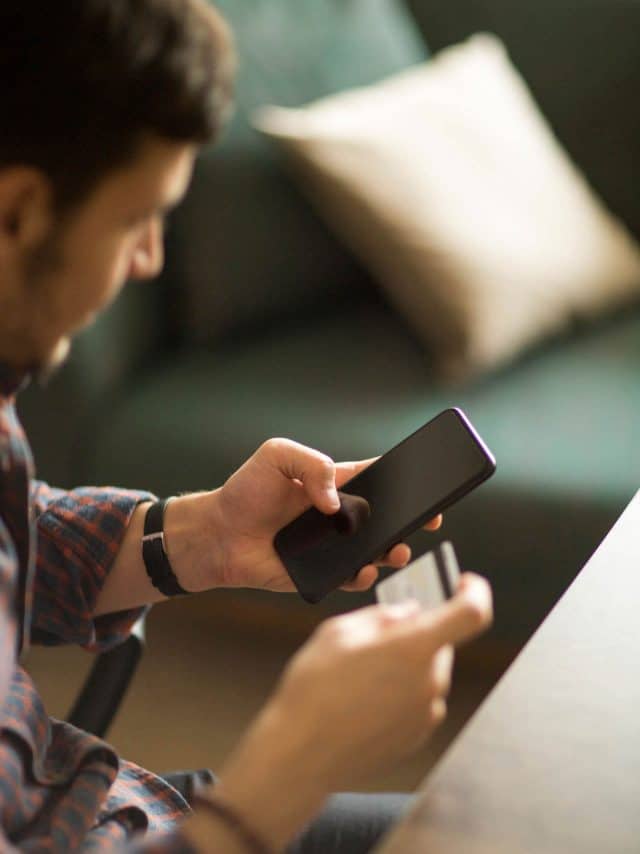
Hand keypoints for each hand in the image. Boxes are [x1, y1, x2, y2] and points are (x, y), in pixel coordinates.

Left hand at [201, 437, 441, 592]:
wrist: (216, 534)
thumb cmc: (245, 491)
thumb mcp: (276, 456)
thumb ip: (311, 465)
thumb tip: (336, 501)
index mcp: (335, 483)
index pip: (379, 477)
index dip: (406, 480)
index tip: (429, 482)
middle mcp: (340, 515)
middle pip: (387, 517)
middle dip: (413, 519)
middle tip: (429, 520)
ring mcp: (333, 545)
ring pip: (376, 550)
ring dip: (394, 550)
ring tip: (399, 550)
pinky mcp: (321, 572)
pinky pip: (351, 577)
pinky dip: (362, 576)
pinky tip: (364, 569)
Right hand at [211, 574, 492, 849]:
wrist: (300, 755)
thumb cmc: (315, 689)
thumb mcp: (339, 631)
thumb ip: (382, 616)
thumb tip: (408, 613)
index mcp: (415, 648)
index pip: (472, 613)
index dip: (475, 592)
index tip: (463, 584)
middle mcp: (430, 682)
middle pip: (440, 643)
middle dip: (416, 633)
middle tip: (378, 635)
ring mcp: (426, 713)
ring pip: (427, 671)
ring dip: (405, 664)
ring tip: (360, 674)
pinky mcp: (417, 736)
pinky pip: (419, 700)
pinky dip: (400, 691)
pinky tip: (363, 699)